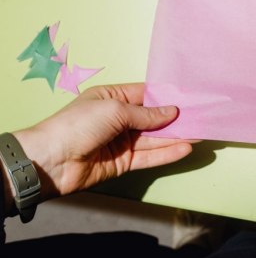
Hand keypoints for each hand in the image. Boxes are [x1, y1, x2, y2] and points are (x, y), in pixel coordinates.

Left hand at [8, 83, 192, 203]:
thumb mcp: (114, 110)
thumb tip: (172, 112)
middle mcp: (118, 119)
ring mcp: (122, 142)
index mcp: (112, 98)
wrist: (52, 160)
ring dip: (176, 136)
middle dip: (176, 118)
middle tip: (202, 117)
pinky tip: (185, 148)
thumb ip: (146, 113)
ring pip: (155, 138)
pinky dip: (167, 153)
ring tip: (200, 132)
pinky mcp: (123, 162)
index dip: (167, 97)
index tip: (190, 97)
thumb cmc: (78, 125)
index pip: (146, 95)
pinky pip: (150, 157)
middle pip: (153, 118)